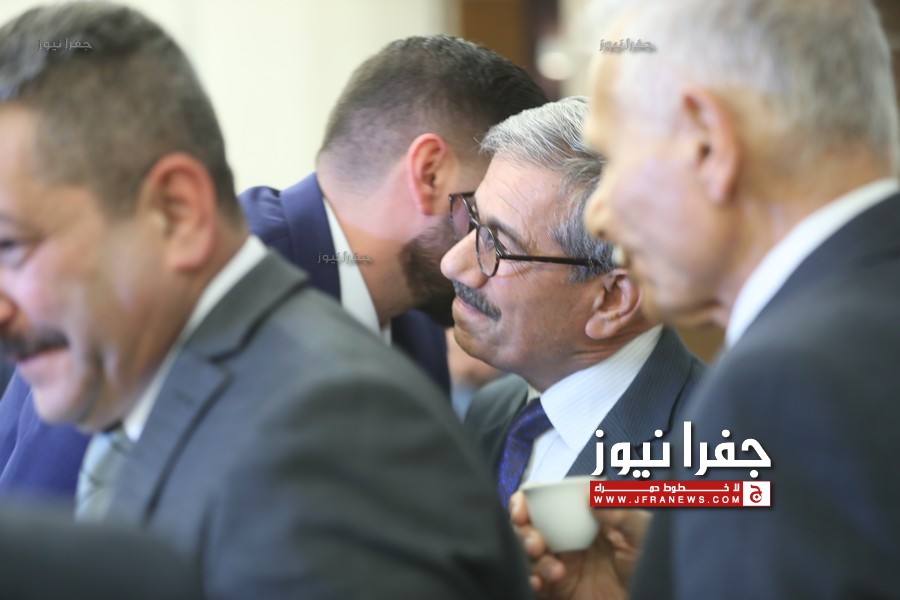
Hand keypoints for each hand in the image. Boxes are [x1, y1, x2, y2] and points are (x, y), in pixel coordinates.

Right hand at [509, 491, 649, 599]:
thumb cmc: (652, 568)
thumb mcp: (643, 535)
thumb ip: (621, 512)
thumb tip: (590, 494)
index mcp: (582, 519)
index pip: (546, 501)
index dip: (527, 500)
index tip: (522, 507)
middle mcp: (567, 540)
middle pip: (528, 526)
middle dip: (522, 530)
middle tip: (535, 542)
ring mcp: (560, 566)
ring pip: (527, 555)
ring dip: (530, 559)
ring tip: (554, 570)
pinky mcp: (558, 592)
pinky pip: (533, 584)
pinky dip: (531, 581)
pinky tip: (541, 583)